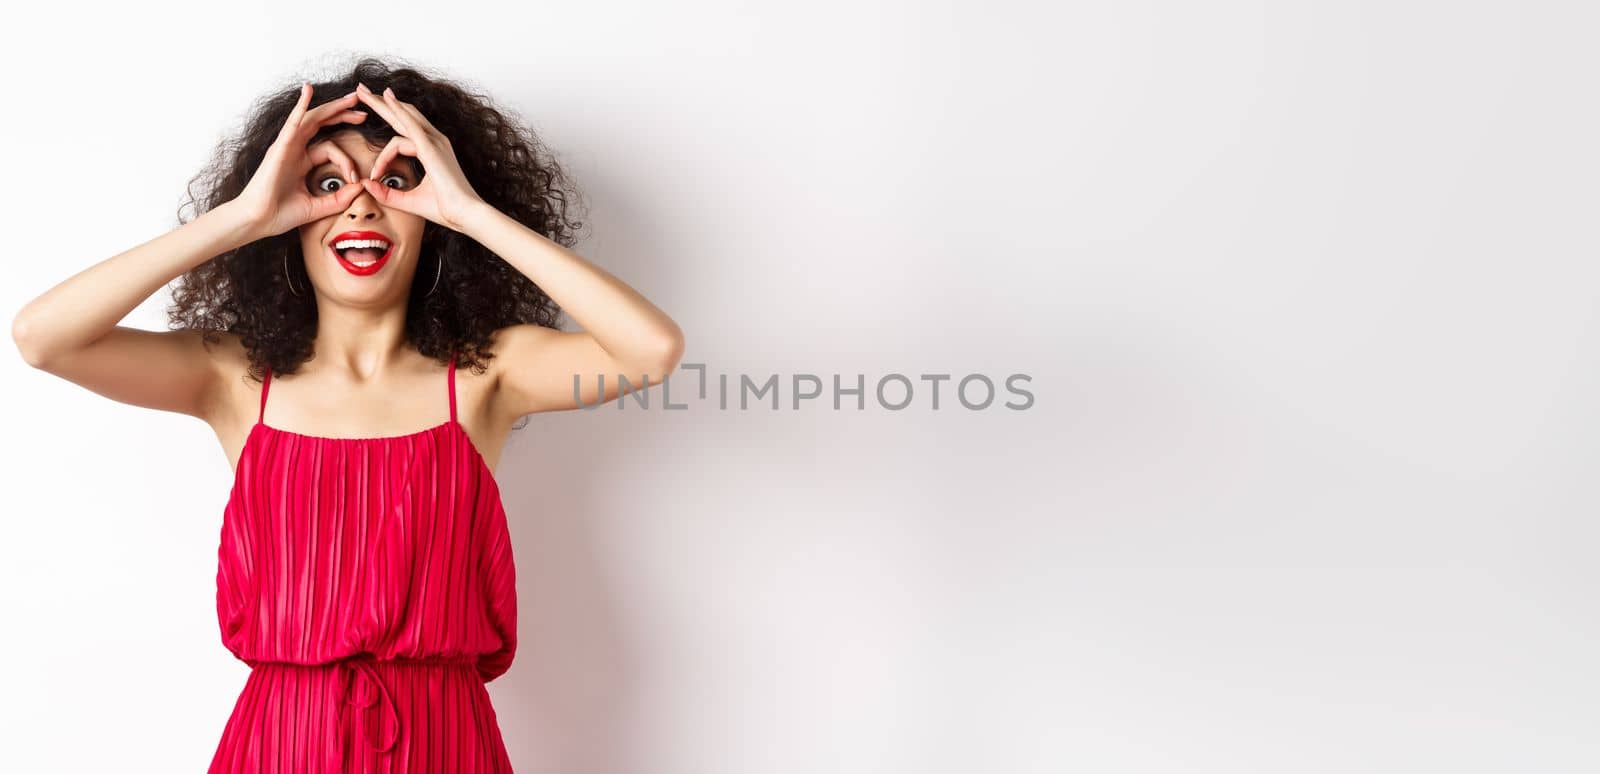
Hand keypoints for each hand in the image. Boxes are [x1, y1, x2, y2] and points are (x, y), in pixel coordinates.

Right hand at [231, 83, 369, 239]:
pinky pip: (292, 122)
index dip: (347, 161)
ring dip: (332, 107)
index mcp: (302, 161)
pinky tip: (307, 91)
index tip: (356, 180)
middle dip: (342, 115)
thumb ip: (340, 198)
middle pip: (321, 124)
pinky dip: (301, 106)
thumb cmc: (281, 214)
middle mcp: (294, 149)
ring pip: (312, 118)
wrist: (258, 220)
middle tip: (363, 109)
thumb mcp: (319, 206)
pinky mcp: (280, 147)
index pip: (330, 149)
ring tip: (351, 98)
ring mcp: (286, 145)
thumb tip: (361, 188)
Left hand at [351, 82, 485, 230]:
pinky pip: (410, 124)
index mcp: (432, 151)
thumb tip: (366, 185)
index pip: (403, 136)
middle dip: (381, 103)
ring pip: (403, 116)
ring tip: (362, 91)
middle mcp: (434, 141)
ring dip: (381, 103)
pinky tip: (385, 98)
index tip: (374, 175)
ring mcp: (434, 142)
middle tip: (361, 91)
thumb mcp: (409, 201)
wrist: (465, 214)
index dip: (383, 153)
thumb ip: (387, 194)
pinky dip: (397, 110)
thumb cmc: (445, 209)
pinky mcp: (430, 147)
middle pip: (403, 116)